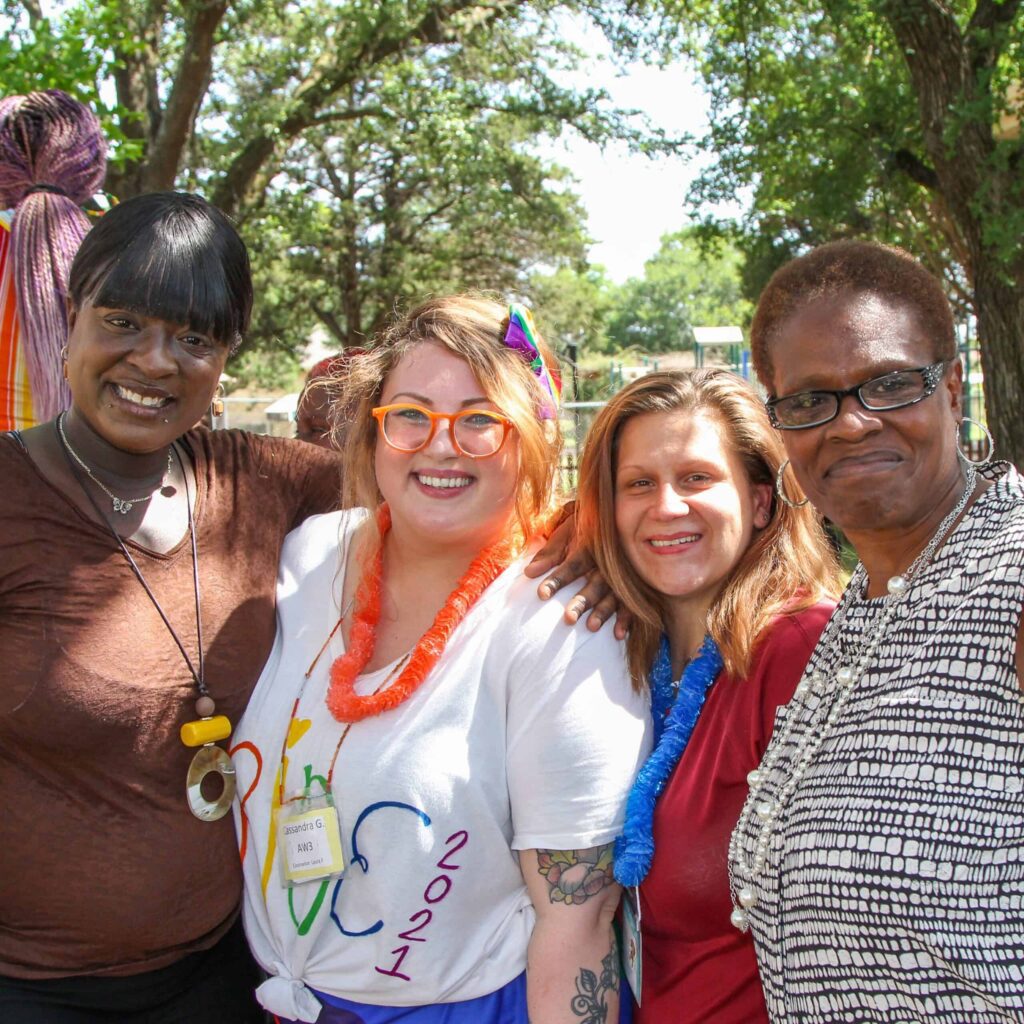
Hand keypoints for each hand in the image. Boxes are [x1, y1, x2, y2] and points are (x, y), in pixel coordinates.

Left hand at [524, 513, 629, 635]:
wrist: (614, 517)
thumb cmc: (582, 527)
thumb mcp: (565, 533)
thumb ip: (548, 553)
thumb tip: (528, 573)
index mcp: (591, 545)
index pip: (572, 565)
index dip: (557, 579)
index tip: (541, 594)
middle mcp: (608, 561)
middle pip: (595, 583)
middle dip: (582, 601)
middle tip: (569, 618)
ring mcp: (623, 574)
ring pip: (614, 595)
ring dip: (603, 612)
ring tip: (591, 627)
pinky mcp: (633, 585)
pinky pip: (631, 603)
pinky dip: (626, 619)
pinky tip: (618, 635)